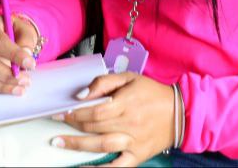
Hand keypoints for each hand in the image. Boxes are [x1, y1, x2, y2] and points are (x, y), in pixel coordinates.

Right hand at [0, 17, 38, 94]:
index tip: (30, 64)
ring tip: (21, 86)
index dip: (14, 55)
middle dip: (7, 74)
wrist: (2, 35)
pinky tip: (11, 88)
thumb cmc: (13, 33)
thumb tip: (26, 55)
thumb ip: (26, 40)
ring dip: (1, 85)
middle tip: (26, 80)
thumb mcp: (24, 30)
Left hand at [50, 73, 174, 166]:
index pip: (95, 108)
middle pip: (94, 125)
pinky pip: (116, 166)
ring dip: (77, 144)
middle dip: (72, 123)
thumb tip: (83, 94)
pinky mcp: (137, 155)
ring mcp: (133, 141)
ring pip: (101, 144)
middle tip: (56, 122)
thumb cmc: (154, 94)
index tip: (61, 110)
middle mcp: (130, 122)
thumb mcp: (130, 78)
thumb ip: (105, 82)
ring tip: (59, 142)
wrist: (180, 113)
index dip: (75, 111)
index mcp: (127, 102)